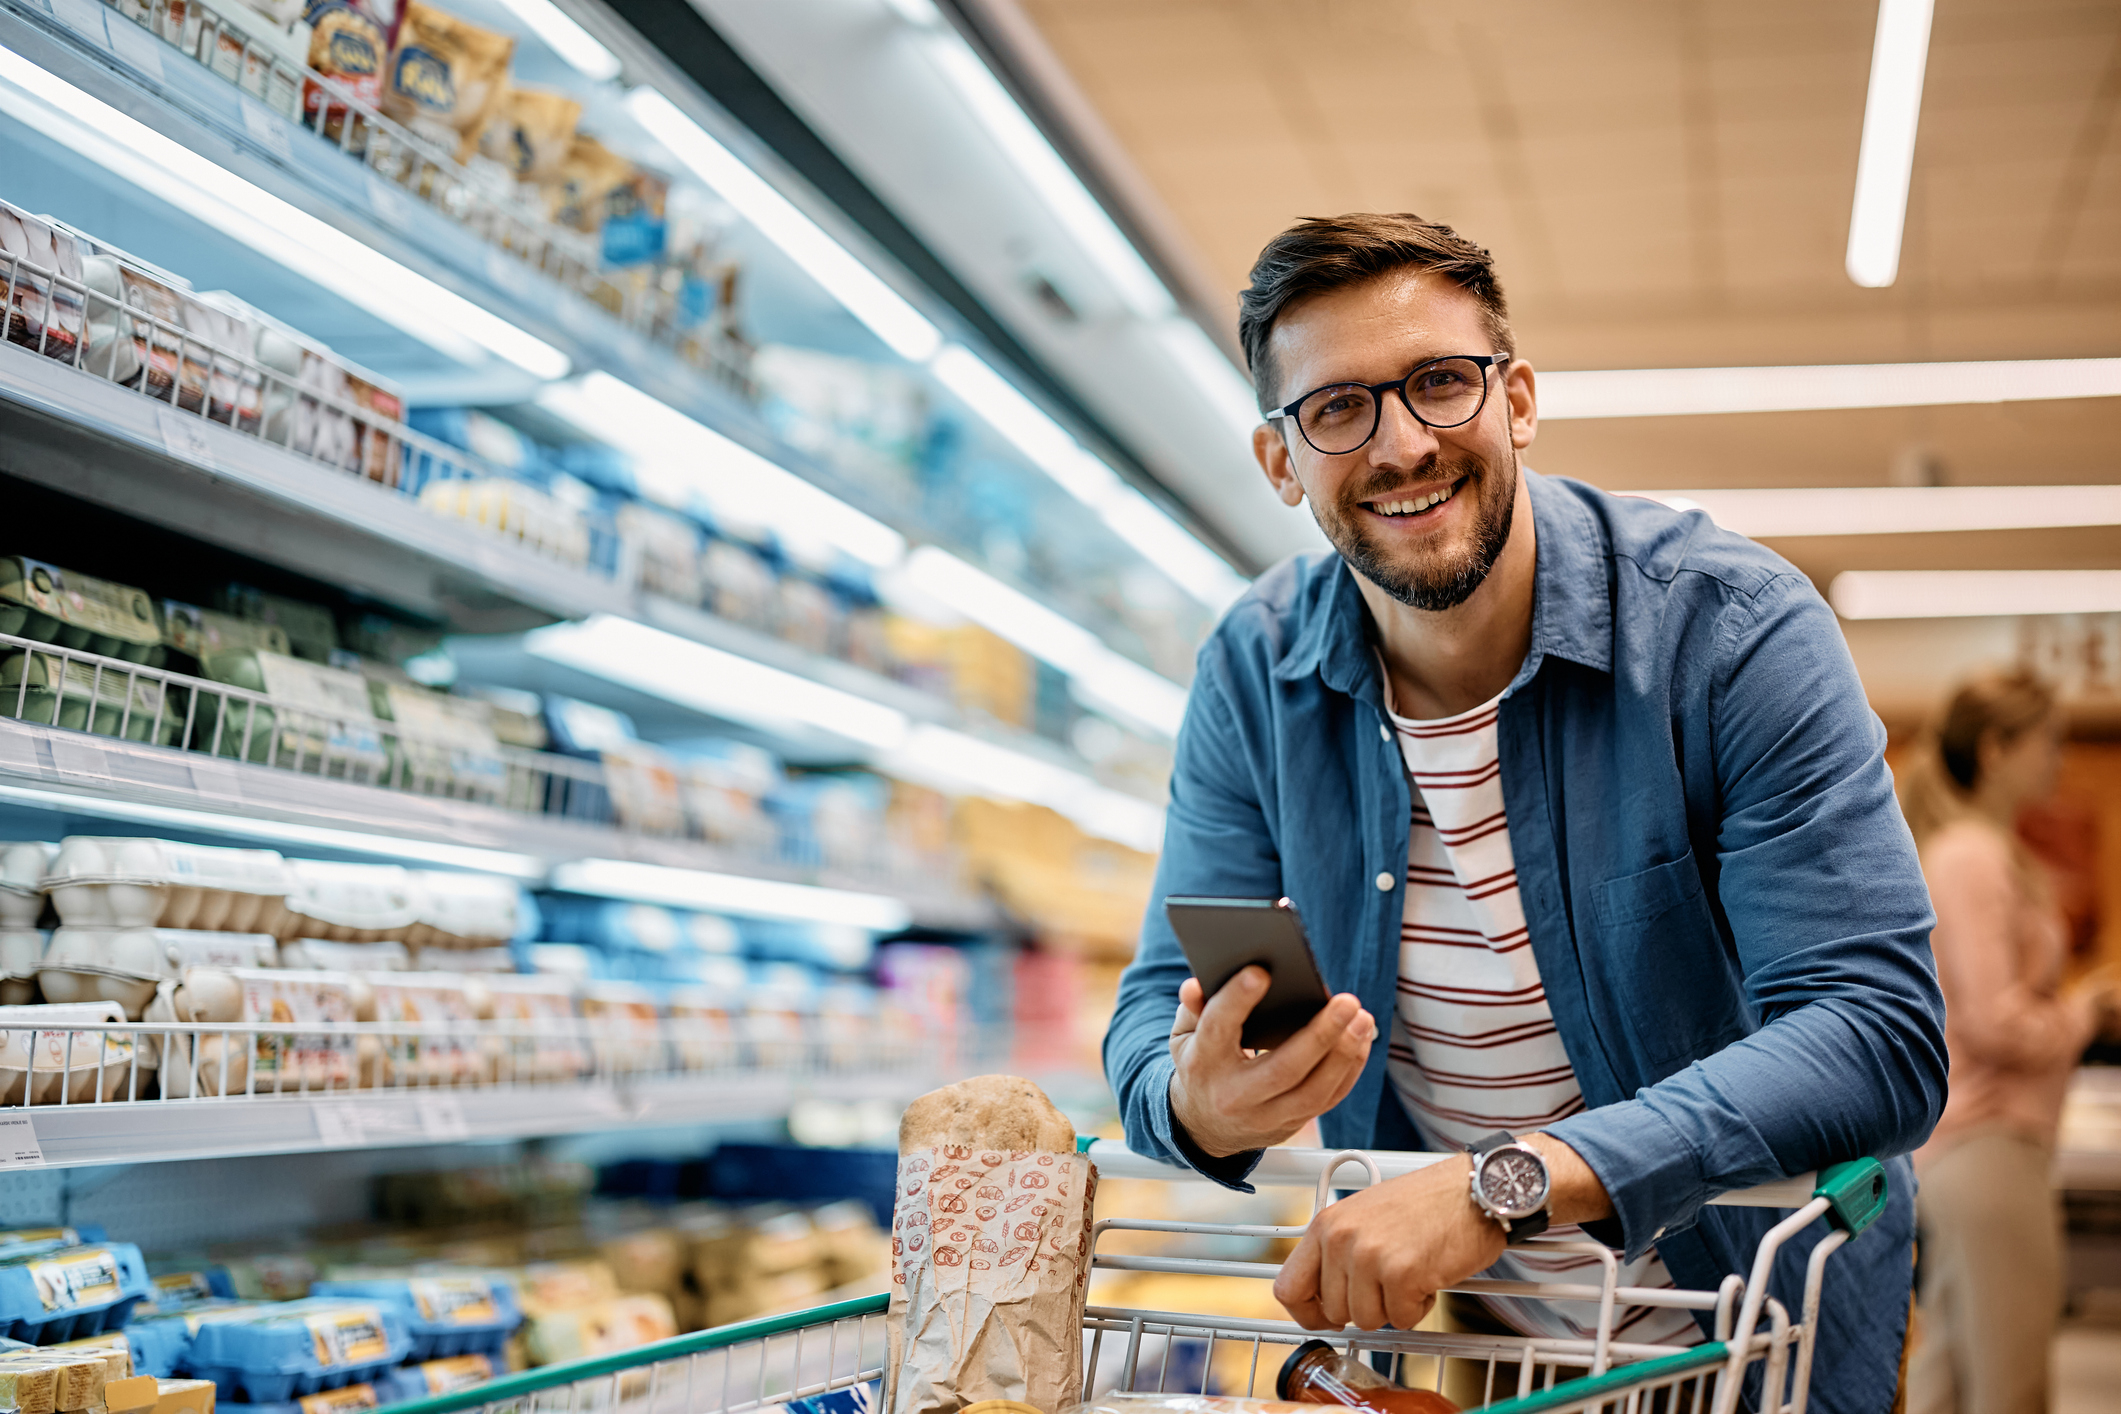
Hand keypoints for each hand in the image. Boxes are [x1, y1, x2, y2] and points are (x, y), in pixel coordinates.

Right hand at [1167, 967, 1374, 1157]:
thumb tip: (1196, 985)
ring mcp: (1265, 1116)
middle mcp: (1234, 1095)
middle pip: (1283, 1069)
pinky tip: (1361, 1040)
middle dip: (1320, 1034)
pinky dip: (1349, 1069)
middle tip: (1346, 1002)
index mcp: (1203, 1063)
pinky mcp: (1290, 1125)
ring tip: (1362, 1018)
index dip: (1237, 1000)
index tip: (1261, 972)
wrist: (1203, 1127)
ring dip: (1344, 1054)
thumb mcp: (1184, 1035)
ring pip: (1313, 1092)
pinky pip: (1327, 1100)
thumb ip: (1193, 1007)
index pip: (1218, 1029)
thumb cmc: (1201, 1065)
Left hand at [1272, 1134, 1613, 1331]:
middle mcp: (1340, 1238)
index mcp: (1326, 1224)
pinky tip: (1429, 1274)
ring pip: (1367, 1321)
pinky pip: (1402, 1319)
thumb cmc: (1428, 1204)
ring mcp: (1369, 1255)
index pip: (1287, 1288)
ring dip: (1395, 1306)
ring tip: (1412, 1271)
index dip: (1308, 1313)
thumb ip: (1337, 1254)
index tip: (1328, 1316)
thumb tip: (1322, 1302)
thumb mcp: (1364, 1218)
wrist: (1475, 1190)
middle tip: (1391, 1281)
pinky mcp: (1402, 1273)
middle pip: (1333, 1312)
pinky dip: (1420, 1306)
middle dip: (1366, 1307)